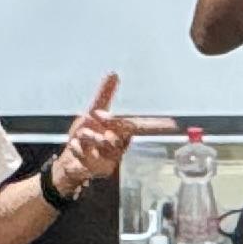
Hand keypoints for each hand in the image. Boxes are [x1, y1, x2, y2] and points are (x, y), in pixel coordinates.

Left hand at [50, 73, 177, 203]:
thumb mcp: (91, 113)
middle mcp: (121, 146)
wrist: (69, 162)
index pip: (142, 126)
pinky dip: (78, 148)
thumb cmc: (84, 138)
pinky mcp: (101, 170)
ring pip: (104, 142)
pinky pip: (89, 154)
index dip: (158, 125)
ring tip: (80, 138)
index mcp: (121, 131)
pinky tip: (75, 148)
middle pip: (119, 132)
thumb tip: (114, 73)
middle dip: (103, 123)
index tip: (173, 124)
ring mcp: (112, 160)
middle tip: (91, 121)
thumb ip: (104, 95)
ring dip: (87, 136)